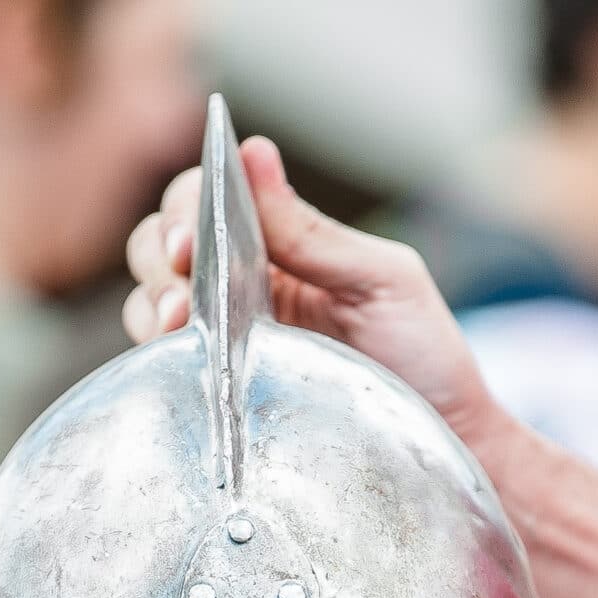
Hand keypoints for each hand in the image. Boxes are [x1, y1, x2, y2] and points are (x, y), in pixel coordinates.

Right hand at [123, 135, 511, 455]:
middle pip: (162, 244)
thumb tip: (254, 153)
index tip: (193, 234)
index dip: (186, 206)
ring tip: (179, 322)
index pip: (206, 200)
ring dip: (151, 301)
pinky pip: (162, 364)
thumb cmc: (426, 359)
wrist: (447, 443)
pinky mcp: (219, 395)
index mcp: (281, 248)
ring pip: (150, 300)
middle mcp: (242, 288)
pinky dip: (154, 352)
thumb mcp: (384, 281)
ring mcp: (225, 342)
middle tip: (182, 274)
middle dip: (160, 251)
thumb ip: (314, 231)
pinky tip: (177, 354)